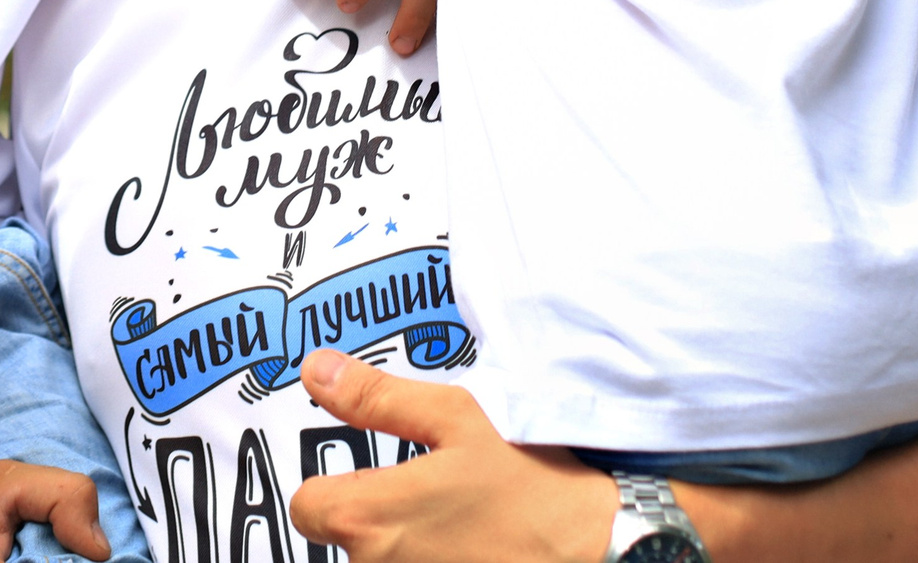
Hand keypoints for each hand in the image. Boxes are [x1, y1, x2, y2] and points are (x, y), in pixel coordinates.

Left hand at [288, 350, 612, 562]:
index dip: (328, 491)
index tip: (362, 482)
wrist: (609, 550)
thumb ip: (376, 399)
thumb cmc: (538, 487)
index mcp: (371, 518)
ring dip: (412, 551)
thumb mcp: (456, 419)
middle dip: (378, 524)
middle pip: (349, 544)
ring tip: (465, 529)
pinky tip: (479, 552)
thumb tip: (318, 372)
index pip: (308, 508)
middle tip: (433, 504)